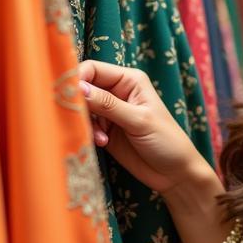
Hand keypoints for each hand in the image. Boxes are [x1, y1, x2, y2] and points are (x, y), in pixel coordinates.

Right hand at [78, 59, 207, 194]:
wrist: (174, 173)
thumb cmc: (166, 140)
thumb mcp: (138, 120)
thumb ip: (108, 104)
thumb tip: (78, 88)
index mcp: (129, 80)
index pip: (93, 69)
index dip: (77, 78)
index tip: (67, 96)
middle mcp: (117, 91)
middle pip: (83, 88)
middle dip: (79, 104)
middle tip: (82, 120)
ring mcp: (109, 112)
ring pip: (82, 108)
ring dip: (86, 122)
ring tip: (101, 138)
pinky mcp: (105, 130)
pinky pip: (86, 125)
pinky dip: (89, 133)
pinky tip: (103, 143)